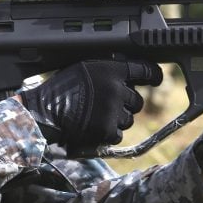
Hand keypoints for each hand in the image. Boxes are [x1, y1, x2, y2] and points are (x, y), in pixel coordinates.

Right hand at [19, 59, 162, 153]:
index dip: (153, 75)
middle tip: (108, 105)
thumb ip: (107, 71)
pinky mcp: (108, 130)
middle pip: (137, 100)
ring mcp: (114, 111)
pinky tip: (92, 126)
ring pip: (129, 119)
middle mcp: (116, 89)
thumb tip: (126, 76)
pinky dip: (108, 133)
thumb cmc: (60, 90)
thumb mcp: (84, 68)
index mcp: (110, 70)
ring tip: (95, 116)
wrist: (45, 113)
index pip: (144, 70)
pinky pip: (118, 134)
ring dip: (117, 119)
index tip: (156, 78)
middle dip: (127, 104)